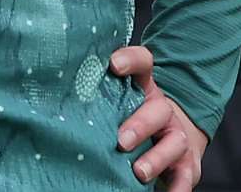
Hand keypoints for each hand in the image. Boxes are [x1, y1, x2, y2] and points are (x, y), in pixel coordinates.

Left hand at [111, 44, 208, 187]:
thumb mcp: (119, 105)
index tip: (113, 64)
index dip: (131, 61)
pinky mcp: (186, 167)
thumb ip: (99, 100)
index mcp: (144, 92)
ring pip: (174, 144)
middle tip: (121, 140)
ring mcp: (177, 139)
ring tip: (139, 172)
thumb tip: (54, 100)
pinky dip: (177, 189)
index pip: (143, 66)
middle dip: (140, 124)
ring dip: (157, 158)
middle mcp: (163, 113)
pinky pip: (184, 179)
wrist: (175, 138)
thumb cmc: (134, 121)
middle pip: (158, 110)